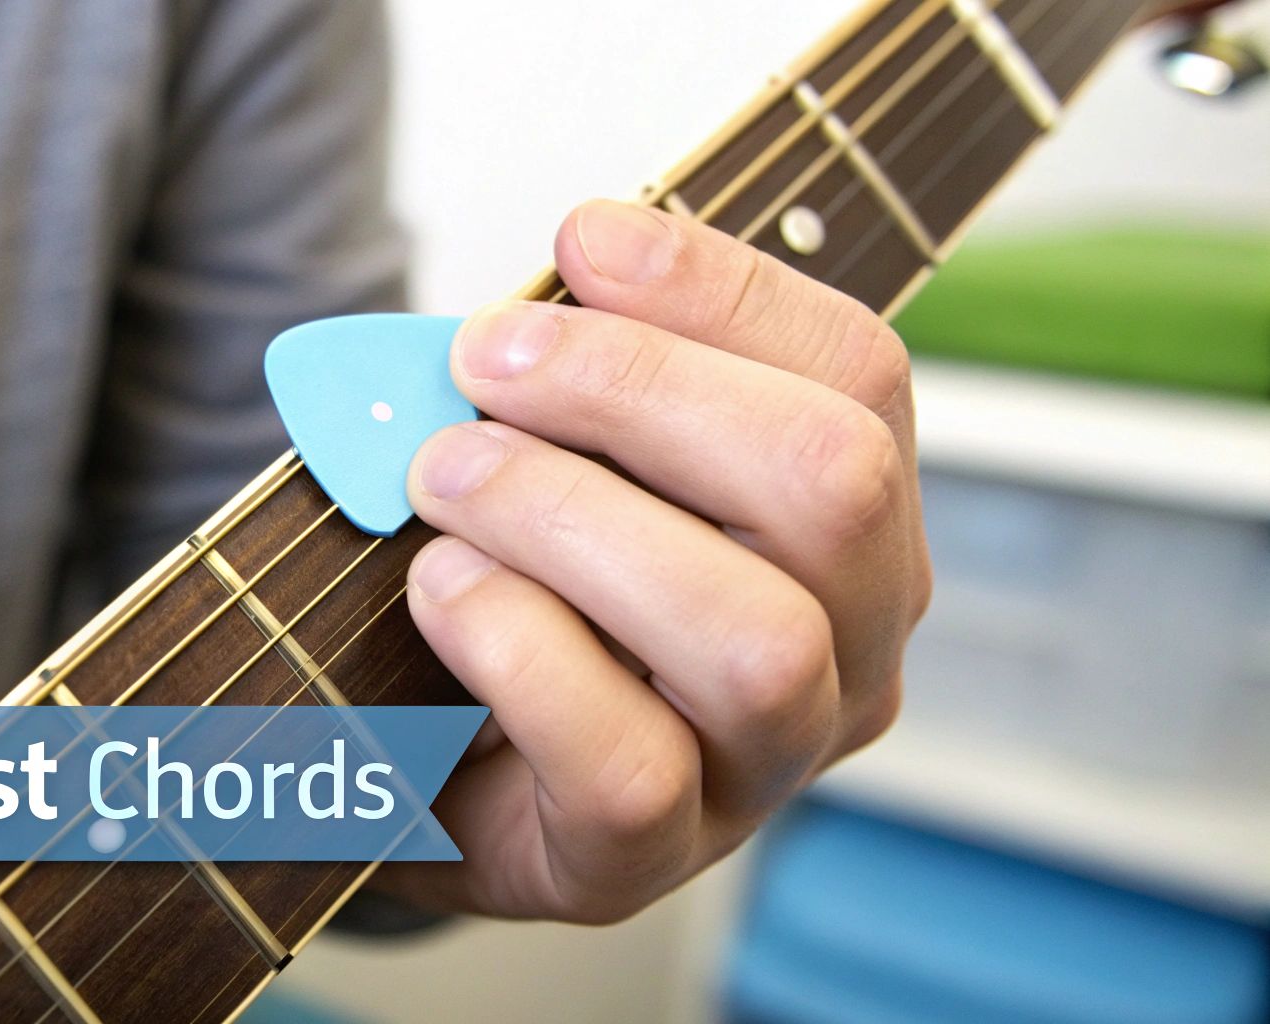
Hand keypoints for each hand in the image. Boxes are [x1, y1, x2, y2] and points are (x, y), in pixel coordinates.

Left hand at [379, 200, 930, 922]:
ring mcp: (763, 766)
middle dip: (638, 389)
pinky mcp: (649, 861)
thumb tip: (569, 270)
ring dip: (568, 518)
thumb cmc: (509, 577)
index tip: (581, 240)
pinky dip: (517, 648)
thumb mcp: (556, 447)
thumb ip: (577, 365)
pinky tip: (443, 593)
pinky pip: (629, 764)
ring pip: (750, 637)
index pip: (857, 375)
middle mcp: (847, 645)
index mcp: (850, 520)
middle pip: (830, 485)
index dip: (722, 290)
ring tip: (445, 478)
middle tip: (486, 364)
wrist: (418, 754)